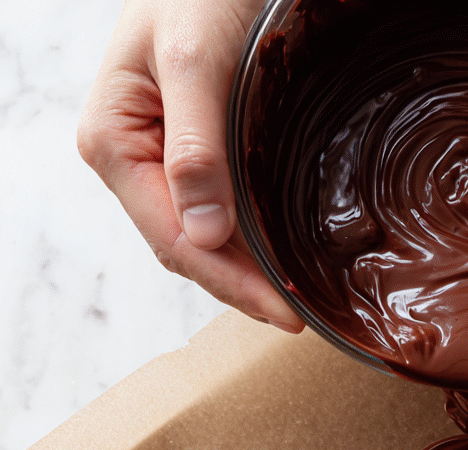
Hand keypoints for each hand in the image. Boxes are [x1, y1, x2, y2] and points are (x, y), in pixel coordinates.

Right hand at [77, 0, 303, 332]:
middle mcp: (128, 160)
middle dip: (240, 287)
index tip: (283, 312)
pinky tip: (278, 260)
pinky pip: (215, 212)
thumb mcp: (195, 58)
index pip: (173, 239)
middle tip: (299, 317)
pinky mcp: (187, 153)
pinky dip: (247, 241)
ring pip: (200, 238)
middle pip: (186, 249)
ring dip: (245, 272)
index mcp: (113, 142)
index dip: (230, 283)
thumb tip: (203, 233)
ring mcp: (156, 160)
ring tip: (293, 300)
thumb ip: (196, 147)